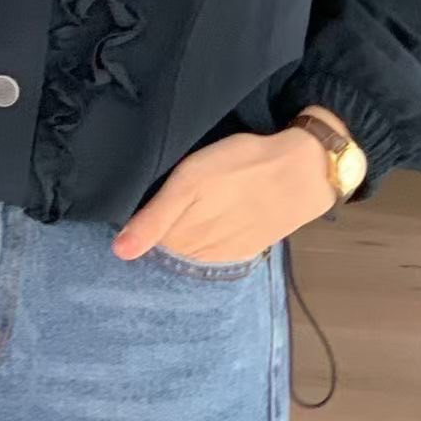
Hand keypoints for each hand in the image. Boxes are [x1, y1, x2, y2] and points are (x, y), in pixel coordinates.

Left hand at [111, 121, 338, 263]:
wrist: (300, 172)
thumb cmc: (240, 166)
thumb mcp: (189, 181)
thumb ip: (155, 218)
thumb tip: (120, 253)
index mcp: (182, 236)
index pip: (145, 244)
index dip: (137, 228)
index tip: (131, 210)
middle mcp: (201, 251)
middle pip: (167, 251)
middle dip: (158, 237)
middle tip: (158, 210)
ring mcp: (224, 251)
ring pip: (190, 253)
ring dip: (181, 241)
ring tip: (182, 215)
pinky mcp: (245, 246)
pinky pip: (214, 253)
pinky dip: (205, 244)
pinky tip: (208, 226)